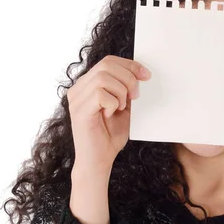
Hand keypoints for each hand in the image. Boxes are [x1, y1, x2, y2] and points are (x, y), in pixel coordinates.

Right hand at [67, 55, 149, 178]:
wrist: (98, 161)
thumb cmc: (110, 136)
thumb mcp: (124, 107)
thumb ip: (127, 90)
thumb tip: (141, 74)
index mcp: (87, 84)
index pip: (108, 61)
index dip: (130, 65)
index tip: (146, 75)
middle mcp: (78, 89)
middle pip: (106, 65)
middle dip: (128, 78)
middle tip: (136, 96)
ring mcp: (76, 99)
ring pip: (103, 78)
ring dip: (120, 92)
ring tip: (120, 108)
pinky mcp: (79, 111)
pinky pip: (100, 95)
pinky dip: (112, 103)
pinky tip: (111, 114)